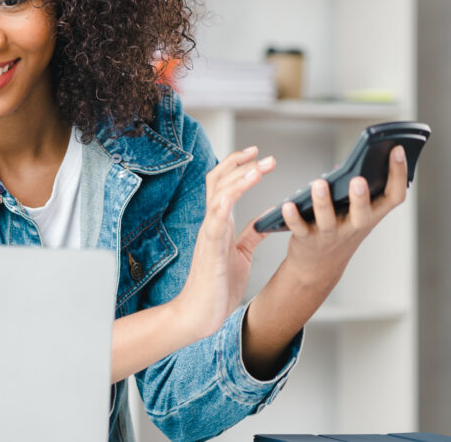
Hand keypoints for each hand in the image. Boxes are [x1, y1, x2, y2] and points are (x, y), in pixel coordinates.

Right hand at [173, 146, 273, 340]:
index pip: (224, 183)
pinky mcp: (210, 248)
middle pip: (219, 180)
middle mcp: (212, 222)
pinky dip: (224, 203)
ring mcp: (209, 233)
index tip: (257, 155)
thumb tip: (266, 221)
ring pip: (218, 194)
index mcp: (220, 222)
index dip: (239, 166)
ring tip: (259, 168)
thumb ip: (251, 235)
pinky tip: (234, 193)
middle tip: (264, 156)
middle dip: (241, 164)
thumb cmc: (218, 285)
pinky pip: (215, 221)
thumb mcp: (241, 254)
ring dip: (239, 178)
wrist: (201, 312)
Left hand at [280, 144, 407, 286]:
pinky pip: (300, 228)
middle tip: (358, 179)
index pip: (394, 196)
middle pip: (363, 214)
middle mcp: (354, 226)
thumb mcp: (356, 213)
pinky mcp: (307, 240)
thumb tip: (355, 160)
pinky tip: (287, 204)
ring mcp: (331, 235)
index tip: (397, 149)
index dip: (399, 174)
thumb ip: (359, 191)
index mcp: (372, 215)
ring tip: (319, 183)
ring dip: (323, 201)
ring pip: (328, 220)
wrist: (318, 266)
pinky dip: (292, 217)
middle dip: (361, 197)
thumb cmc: (339, 229)